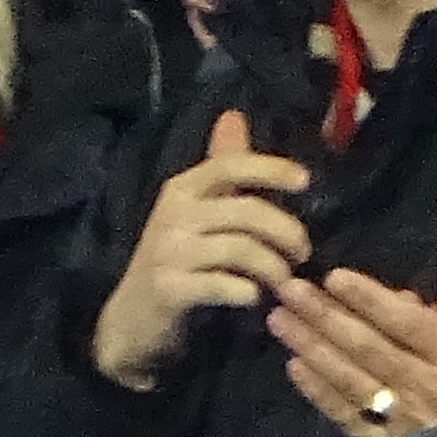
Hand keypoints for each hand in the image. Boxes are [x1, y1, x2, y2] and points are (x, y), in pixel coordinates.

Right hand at [98, 107, 312, 389]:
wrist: (131, 318)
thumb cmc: (173, 261)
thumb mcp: (194, 211)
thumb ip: (219, 170)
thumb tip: (235, 117)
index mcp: (182, 188)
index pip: (229, 165)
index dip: (270, 168)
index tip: (305, 181)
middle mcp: (174, 213)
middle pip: (246, 211)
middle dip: (286, 231)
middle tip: (303, 252)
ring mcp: (170, 252)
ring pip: (242, 249)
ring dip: (274, 266)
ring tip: (285, 280)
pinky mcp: (170, 289)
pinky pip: (223, 285)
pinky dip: (248, 292)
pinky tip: (255, 298)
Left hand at [272, 243, 436, 436]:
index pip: (407, 324)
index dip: (370, 300)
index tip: (334, 277)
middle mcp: (427, 387)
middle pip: (368, 347)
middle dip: (325, 316)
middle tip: (287, 288)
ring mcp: (405, 423)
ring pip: (352, 380)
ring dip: (312, 348)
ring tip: (279, 320)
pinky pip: (351, 419)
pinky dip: (321, 395)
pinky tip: (295, 369)